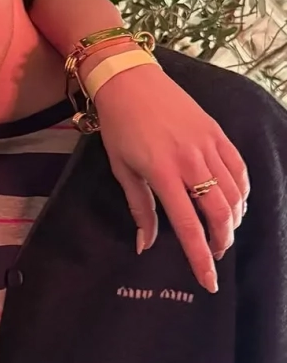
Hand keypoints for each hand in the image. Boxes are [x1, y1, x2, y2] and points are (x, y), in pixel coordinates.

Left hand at [94, 64, 248, 293]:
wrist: (130, 80)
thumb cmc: (119, 126)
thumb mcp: (122, 169)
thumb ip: (139, 208)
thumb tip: (145, 245)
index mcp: (163, 173)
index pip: (189, 227)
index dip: (199, 259)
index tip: (208, 282)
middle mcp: (191, 161)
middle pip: (221, 214)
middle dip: (222, 241)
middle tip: (215, 254)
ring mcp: (208, 145)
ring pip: (235, 194)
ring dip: (234, 219)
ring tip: (223, 232)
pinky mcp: (218, 133)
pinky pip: (239, 169)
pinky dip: (242, 192)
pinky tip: (235, 203)